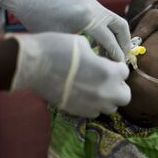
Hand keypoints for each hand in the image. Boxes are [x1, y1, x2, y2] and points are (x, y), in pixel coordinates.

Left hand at [0, 0, 129, 61]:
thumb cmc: (39, 21)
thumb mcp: (59, 41)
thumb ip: (80, 52)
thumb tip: (95, 67)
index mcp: (88, 19)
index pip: (111, 41)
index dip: (116, 56)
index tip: (118, 69)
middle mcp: (95, 9)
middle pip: (121, 28)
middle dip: (124, 45)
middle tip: (121, 61)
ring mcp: (94, 4)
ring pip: (116, 22)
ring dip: (119, 38)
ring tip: (113, 54)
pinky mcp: (90, 2)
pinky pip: (108, 18)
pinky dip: (110, 32)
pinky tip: (101, 45)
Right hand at [10, 32, 130, 116]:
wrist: (33, 65)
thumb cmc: (57, 48)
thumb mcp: (82, 43)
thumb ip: (97, 55)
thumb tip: (99, 61)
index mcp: (108, 72)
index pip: (125, 73)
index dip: (118, 67)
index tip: (110, 65)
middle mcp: (105, 91)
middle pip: (125, 97)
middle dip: (120, 88)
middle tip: (110, 80)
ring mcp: (92, 104)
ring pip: (111, 108)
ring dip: (108, 99)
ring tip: (97, 89)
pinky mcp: (78, 111)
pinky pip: (94, 113)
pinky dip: (94, 105)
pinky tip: (84, 96)